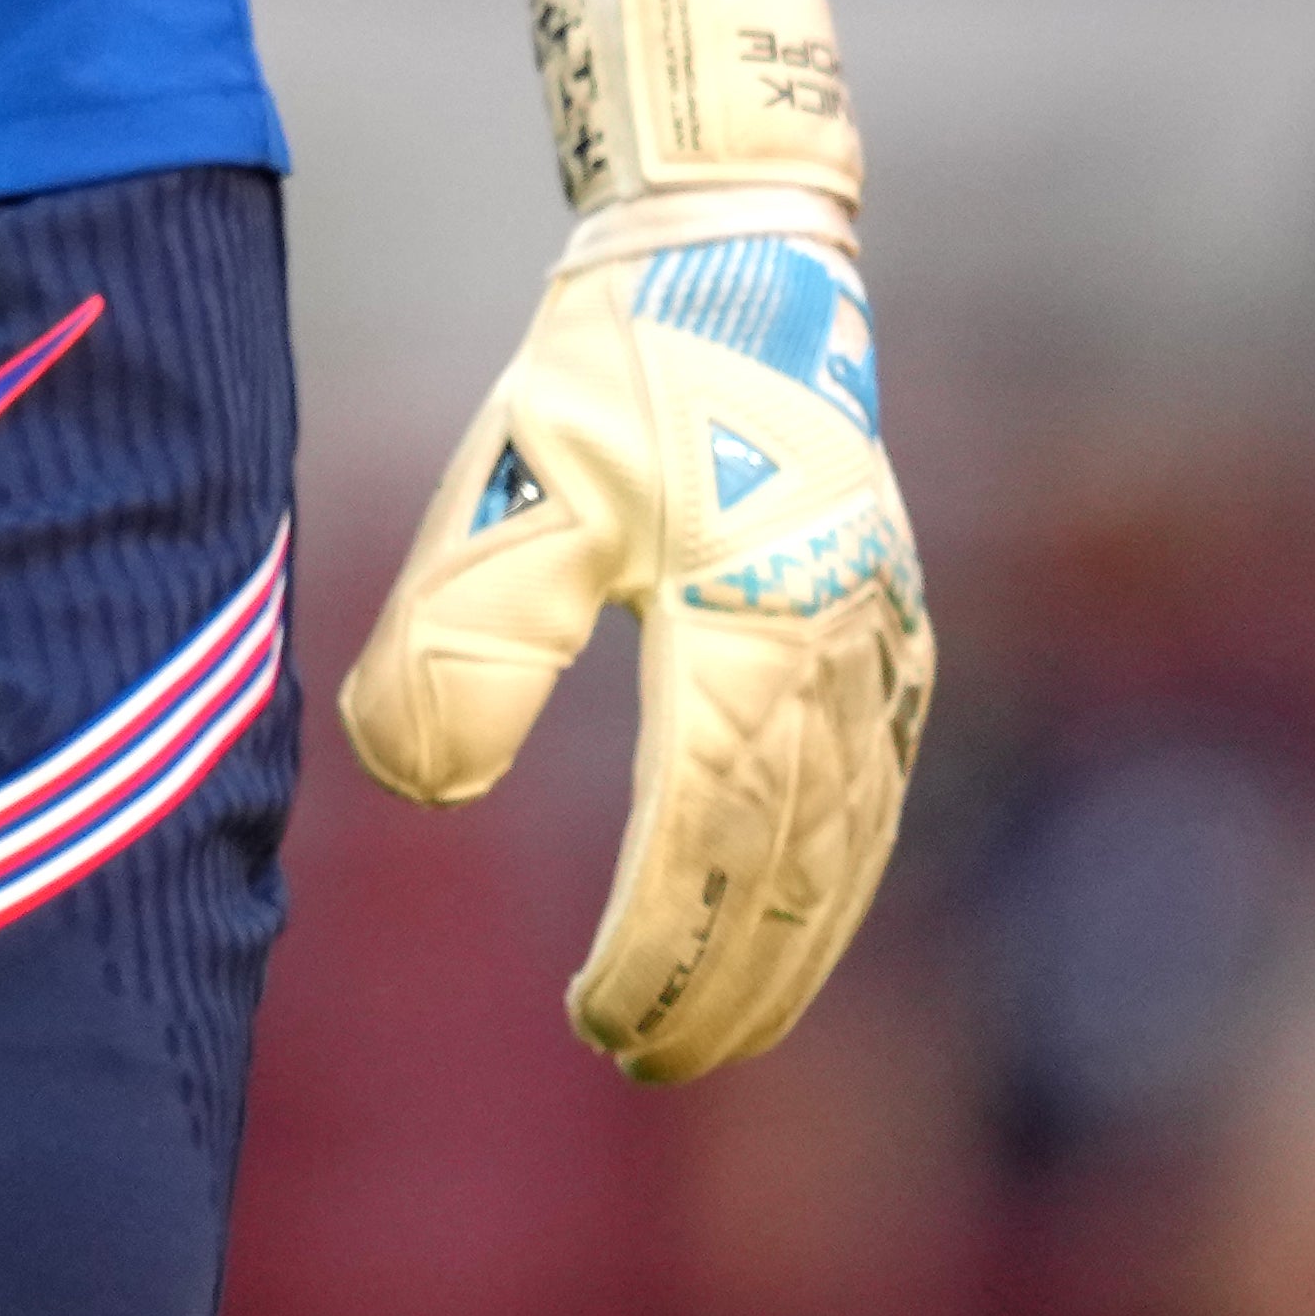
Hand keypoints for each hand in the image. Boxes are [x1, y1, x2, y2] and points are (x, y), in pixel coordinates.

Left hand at [340, 0, 932, 1078]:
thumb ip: (470, 634)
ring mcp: (882, 641)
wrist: (730, 256)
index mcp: (751, 622)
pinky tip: (799, 916)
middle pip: (790, 866)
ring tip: (717, 1025)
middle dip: (723, 977)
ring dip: (787, 946)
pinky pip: (876, 787)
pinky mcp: (892, 623)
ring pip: (846, 840)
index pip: (707, 835)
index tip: (595, 1021)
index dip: (659, 944)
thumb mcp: (517, 484)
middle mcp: (839, 647)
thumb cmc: (611, 368)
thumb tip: (423, 783)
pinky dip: (838, 874)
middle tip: (650, 1059)